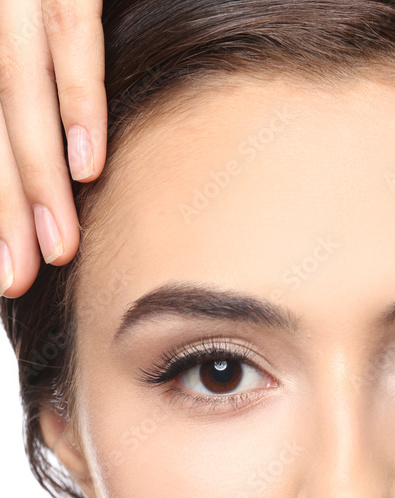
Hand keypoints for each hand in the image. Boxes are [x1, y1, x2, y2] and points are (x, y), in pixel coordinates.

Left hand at [0, 0, 104, 295]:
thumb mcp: (36, 25)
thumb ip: (40, 81)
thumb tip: (71, 168)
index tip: (3, 264)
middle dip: (6, 207)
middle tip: (17, 278)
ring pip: (18, 92)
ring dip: (38, 178)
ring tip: (57, 247)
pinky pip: (71, 33)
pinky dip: (80, 103)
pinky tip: (89, 165)